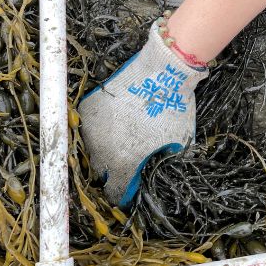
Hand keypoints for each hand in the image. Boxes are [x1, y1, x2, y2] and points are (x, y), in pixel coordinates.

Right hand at [78, 21, 207, 207]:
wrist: (161, 72)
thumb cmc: (174, 109)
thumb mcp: (178, 144)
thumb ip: (163, 165)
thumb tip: (156, 176)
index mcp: (124, 163)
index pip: (115, 192)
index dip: (123, 193)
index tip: (129, 189)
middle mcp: (102, 150)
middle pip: (101, 172)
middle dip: (113, 170)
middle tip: (126, 160)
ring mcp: (91, 128)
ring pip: (91, 149)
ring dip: (104, 148)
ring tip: (120, 138)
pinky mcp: (87, 108)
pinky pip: (88, 127)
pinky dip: (99, 127)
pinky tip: (114, 121)